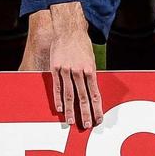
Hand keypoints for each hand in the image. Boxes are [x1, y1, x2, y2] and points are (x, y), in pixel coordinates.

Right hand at [25, 3, 100, 129]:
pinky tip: (61, 109)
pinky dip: (58, 99)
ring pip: (69, 95)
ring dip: (71, 110)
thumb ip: (91, 76)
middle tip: (87, 125)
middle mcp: (79, 72)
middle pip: (83, 97)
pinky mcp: (56, 68)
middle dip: (86, 113)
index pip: (95, 94)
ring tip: (72, 122)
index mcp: (90, 70)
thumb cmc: (82, 46)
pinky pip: (57, 87)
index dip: (97, 108)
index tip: (99, 119)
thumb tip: (93, 93)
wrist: (69, 30)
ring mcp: (66, 70)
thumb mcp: (91, 60)